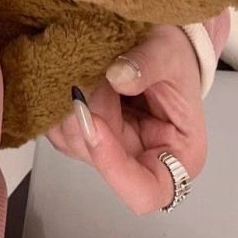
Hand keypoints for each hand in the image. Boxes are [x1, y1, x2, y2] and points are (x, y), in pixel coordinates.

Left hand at [44, 24, 206, 214]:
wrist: (157, 45)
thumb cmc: (175, 59)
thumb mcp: (171, 54)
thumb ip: (148, 64)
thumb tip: (118, 77)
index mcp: (177, 157)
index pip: (146, 191)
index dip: (115, 166)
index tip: (96, 122)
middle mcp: (140, 162)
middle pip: (99, 160)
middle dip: (88, 114)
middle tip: (92, 70)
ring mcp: (107, 149)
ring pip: (73, 141)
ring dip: (71, 103)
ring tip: (90, 66)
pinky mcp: (83, 133)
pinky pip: (59, 126)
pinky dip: (59, 100)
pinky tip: (74, 74)